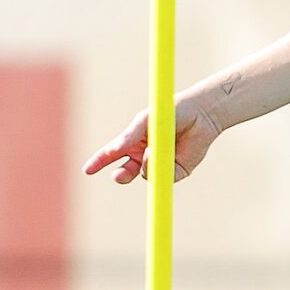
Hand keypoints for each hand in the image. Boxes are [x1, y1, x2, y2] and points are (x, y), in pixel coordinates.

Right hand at [83, 95, 220, 184]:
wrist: (202, 114)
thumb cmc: (171, 112)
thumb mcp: (146, 120)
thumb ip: (130, 135)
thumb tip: (114, 150)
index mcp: (132, 142)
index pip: (111, 155)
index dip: (98, 162)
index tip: (87, 170)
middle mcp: (143, 155)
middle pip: (125, 172)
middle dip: (121, 175)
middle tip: (119, 175)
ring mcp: (159, 165)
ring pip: (144, 174)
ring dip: (147, 164)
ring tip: (157, 149)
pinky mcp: (176, 171)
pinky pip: (163, 177)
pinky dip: (163, 168)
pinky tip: (171, 154)